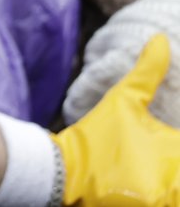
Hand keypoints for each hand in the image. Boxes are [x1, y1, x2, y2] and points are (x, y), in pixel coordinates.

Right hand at [56, 35, 179, 204]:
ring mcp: (164, 201)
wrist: (63, 172)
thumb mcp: (122, 101)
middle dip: (179, 163)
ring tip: (164, 168)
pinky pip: (168, 202)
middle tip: (169, 154)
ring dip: (176, 183)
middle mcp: (175, 182)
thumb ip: (147, 72)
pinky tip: (157, 185)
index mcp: (177, 151)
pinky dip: (166, 195)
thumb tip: (160, 40)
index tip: (175, 135)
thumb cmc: (96, 136)